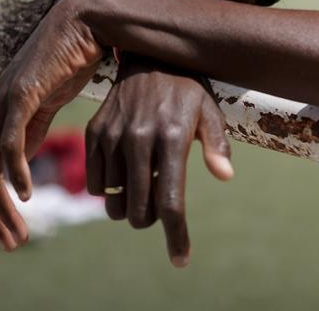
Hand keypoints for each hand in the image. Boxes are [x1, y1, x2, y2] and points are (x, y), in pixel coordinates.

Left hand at [0, 0, 106, 250]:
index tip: (12, 230)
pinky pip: (8, 142)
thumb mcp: (51, 101)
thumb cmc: (75, 55)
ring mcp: (2, 100)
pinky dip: (13, 172)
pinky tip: (26, 193)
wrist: (89, 19)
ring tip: (19, 228)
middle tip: (12, 243)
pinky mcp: (20, 94)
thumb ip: (32, 127)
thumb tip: (21, 157)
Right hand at [86, 56, 233, 266]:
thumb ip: (216, 145)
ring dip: (129, 205)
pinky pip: (96, 184)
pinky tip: (124, 174)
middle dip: (151, 219)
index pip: (171, 202)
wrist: (147, 58)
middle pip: (139, 210)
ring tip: (144, 183)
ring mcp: (113, 137)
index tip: (181, 260)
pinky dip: (109, 191)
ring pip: (115, 202)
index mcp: (172, 138)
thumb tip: (225, 176)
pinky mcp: (93, 134)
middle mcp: (139, 139)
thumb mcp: (209, 112)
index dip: (176, 236)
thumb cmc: (186, 90)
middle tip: (160, 204)